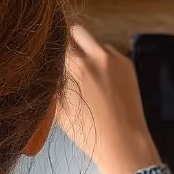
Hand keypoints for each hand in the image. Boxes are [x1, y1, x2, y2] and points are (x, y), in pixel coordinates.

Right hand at [59, 25, 160, 173]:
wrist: (124, 143)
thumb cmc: (89, 132)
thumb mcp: (59, 110)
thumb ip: (52, 85)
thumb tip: (45, 70)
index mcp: (77, 66)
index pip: (58, 39)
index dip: (51, 43)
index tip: (47, 48)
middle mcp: (97, 56)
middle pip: (77, 30)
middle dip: (69, 40)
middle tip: (65, 55)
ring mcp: (116, 59)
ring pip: (95, 42)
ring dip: (87, 50)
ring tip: (84, 72)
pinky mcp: (128, 65)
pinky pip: (109, 53)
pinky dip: (102, 60)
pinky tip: (100, 79)